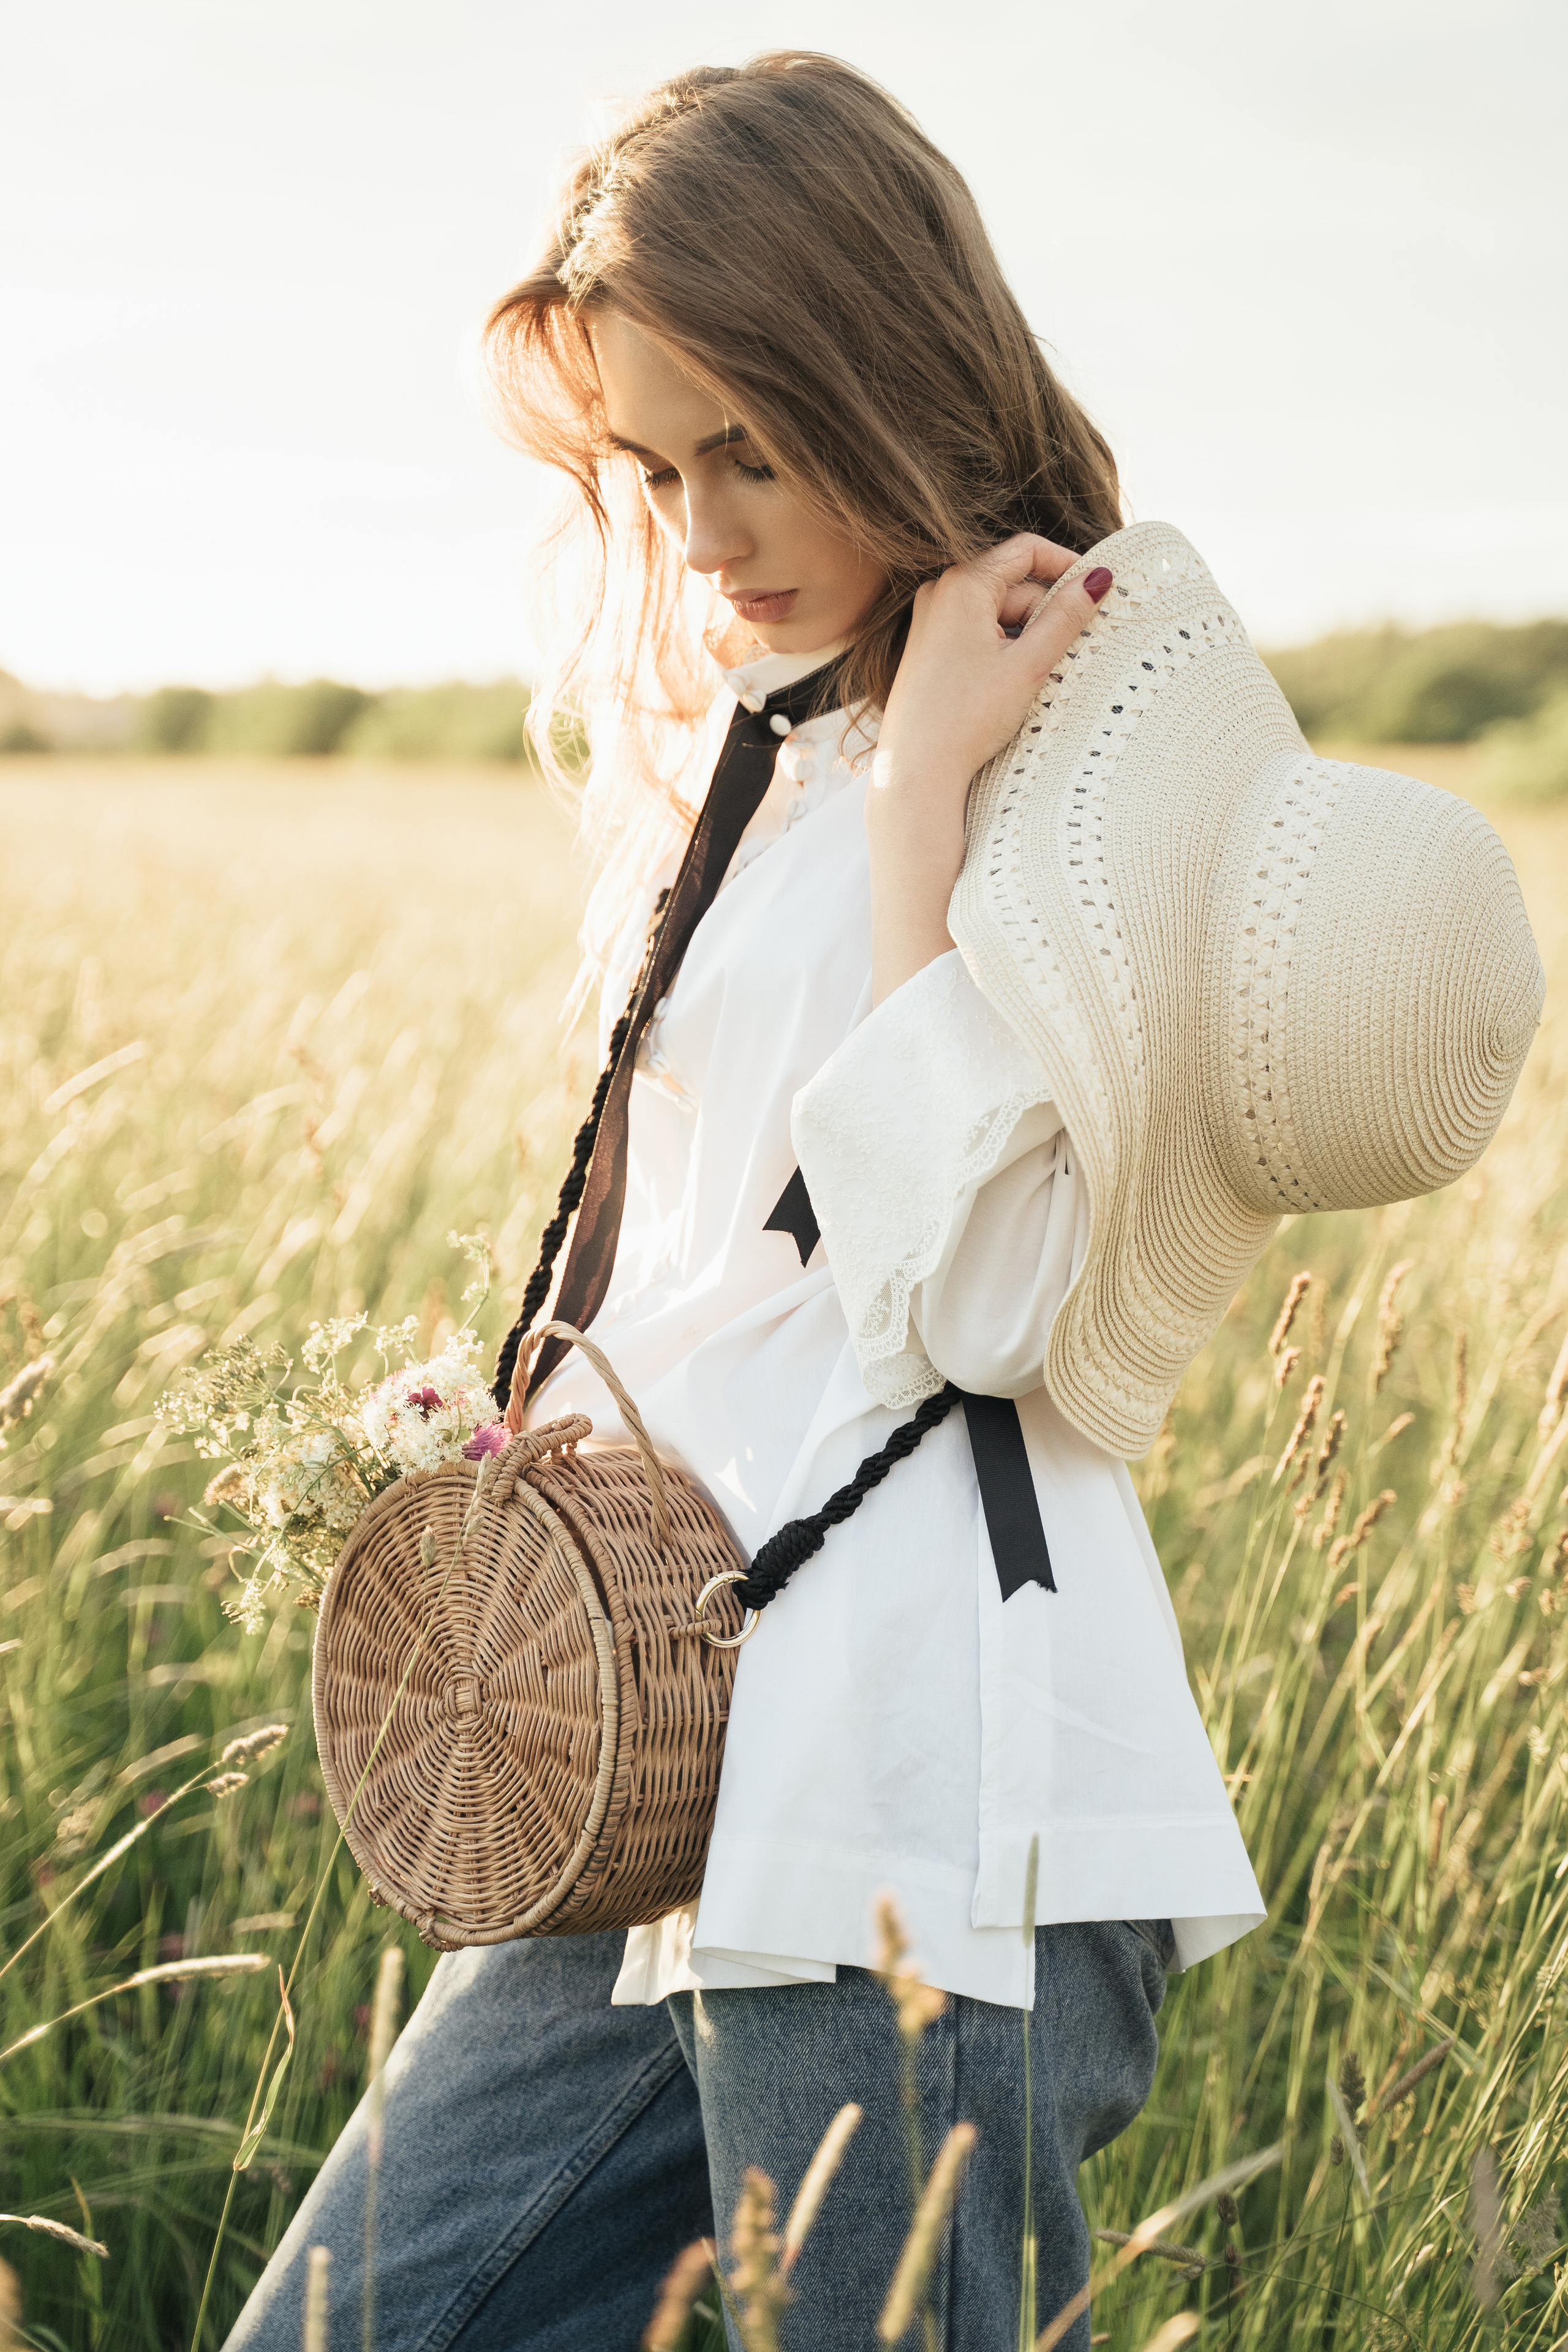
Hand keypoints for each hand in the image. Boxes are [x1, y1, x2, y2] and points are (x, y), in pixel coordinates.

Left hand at [865, 538, 1112, 1003]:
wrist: (915, 770)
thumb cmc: (967, 718)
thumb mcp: (1028, 665)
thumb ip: (1066, 617)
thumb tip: (1100, 577)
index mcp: (962, 584)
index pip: (1026, 551)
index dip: (1067, 564)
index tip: (1095, 589)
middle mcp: (940, 593)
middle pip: (1013, 584)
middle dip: (1048, 610)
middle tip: (1075, 647)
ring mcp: (931, 621)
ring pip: (998, 613)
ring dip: (1028, 635)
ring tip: (1042, 675)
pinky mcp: (930, 650)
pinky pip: (979, 633)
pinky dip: (1004, 649)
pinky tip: (1014, 685)